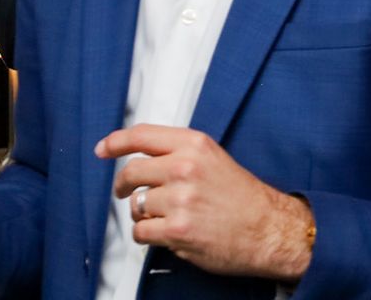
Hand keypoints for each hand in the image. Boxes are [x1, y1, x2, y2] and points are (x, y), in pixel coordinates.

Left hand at [99, 124, 313, 280]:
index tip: (102, 149)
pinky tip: (166, 233)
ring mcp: (180, 199)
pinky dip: (148, 235)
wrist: (268, 229)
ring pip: (135, 205)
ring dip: (143, 214)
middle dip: (122, 186)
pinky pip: (141, 231)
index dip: (115, 142)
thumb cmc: (242, 196)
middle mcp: (185, 167)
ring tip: (163, 217)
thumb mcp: (213, 158)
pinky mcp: (177, 230)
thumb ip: (179, 153)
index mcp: (194, 145)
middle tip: (124, 193)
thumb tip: (142, 157)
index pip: (141, 135)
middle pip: (130, 172)